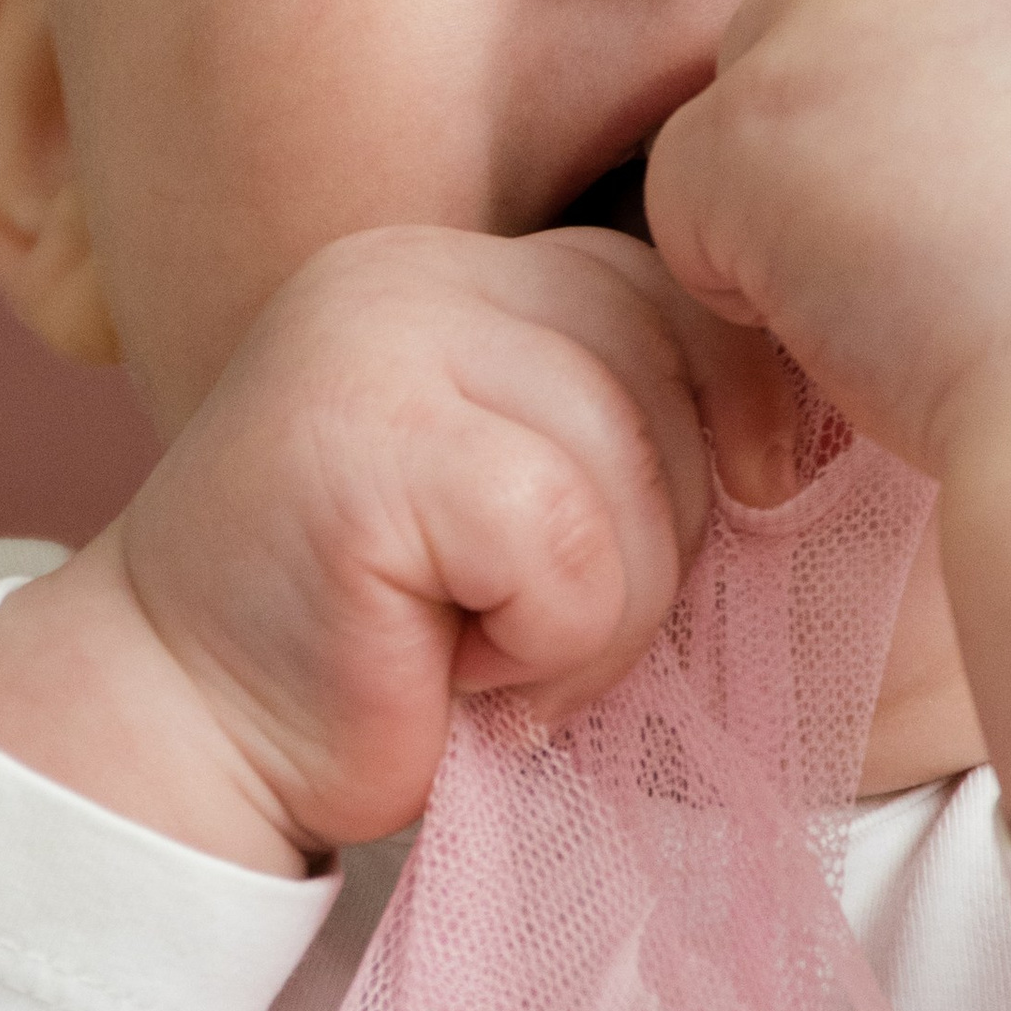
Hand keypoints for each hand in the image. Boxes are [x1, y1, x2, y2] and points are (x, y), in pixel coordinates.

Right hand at [0, 228, 785, 870]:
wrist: (183, 740)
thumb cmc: (385, 646)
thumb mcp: (535, 502)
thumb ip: (637, 434)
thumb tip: (826, 439)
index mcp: (468, 270)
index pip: (684, 297)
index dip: (731, 428)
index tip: (681, 542)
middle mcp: (418, 272)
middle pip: (680, 369)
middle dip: (659, 534)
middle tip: (533, 621)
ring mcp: (380, 342)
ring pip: (636, 466)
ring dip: (600, 612)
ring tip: (486, 649)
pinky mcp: (365, 442)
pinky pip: (570, 542)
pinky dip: (548, 643)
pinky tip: (456, 669)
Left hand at [644, 0, 1010, 474]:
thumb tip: (966, 73)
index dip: (949, 46)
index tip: (1009, 156)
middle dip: (862, 100)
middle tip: (961, 237)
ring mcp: (846, 0)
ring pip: (754, 80)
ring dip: (805, 188)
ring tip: (930, 293)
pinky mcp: (756, 115)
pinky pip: (684, 192)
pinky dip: (743, 283)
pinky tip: (862, 336)